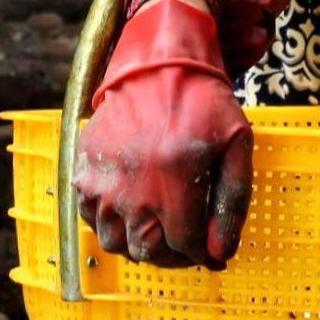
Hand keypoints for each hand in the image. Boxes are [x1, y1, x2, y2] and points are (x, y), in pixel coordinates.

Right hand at [74, 0, 252, 268]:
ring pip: (117, 242)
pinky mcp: (84, 172)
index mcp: (175, 182)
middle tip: (185, 240)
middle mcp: (133, 189)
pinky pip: (92, 220)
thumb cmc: (202, 103)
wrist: (158, 64)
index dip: (203, 253)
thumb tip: (219, 252)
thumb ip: (232, 203)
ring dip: (141, 243)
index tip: (210, 249)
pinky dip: (112, 224)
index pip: (186, 246)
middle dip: (173, 254)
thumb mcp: (236, 147)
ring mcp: (103, 183)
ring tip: (158, 226)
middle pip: (149, 252)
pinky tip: (132, 209)